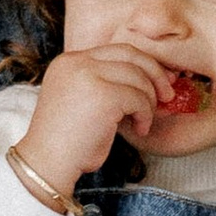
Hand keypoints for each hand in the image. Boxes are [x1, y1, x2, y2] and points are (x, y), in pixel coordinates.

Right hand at [18, 41, 196, 198]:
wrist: (47, 165)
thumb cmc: (69, 143)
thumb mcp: (84, 103)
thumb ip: (106, 85)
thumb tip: (151, 79)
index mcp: (69, 61)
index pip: (116, 50)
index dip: (143, 64)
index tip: (159, 82)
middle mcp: (77, 62)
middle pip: (131, 54)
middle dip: (155, 74)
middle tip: (167, 96)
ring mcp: (88, 75)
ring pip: (138, 77)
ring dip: (148, 101)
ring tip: (143, 121)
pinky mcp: (103, 94)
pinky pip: (138, 98)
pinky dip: (145, 115)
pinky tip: (139, 130)